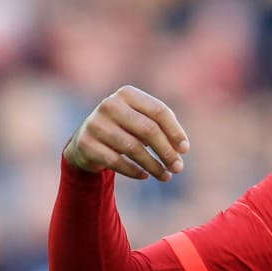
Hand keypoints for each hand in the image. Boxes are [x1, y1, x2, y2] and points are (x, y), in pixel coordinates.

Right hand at [64, 86, 189, 180]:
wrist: (86, 140)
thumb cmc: (125, 129)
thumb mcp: (141, 120)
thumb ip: (162, 127)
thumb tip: (181, 148)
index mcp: (128, 94)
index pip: (159, 111)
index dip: (175, 131)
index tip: (185, 150)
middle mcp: (110, 105)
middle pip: (148, 130)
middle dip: (166, 151)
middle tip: (178, 168)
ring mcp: (95, 124)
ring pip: (133, 148)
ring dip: (153, 165)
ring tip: (166, 176)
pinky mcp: (86, 144)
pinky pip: (116, 161)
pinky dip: (134, 171)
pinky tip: (145, 176)